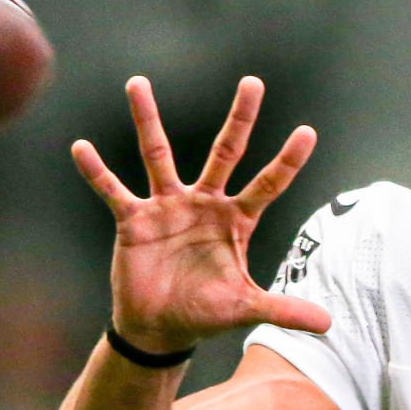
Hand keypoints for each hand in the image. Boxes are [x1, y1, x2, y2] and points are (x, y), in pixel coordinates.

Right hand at [71, 75, 330, 353]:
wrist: (160, 328)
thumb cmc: (205, 313)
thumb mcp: (246, 308)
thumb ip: (284, 309)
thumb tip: (328, 324)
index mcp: (236, 220)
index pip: (268, 184)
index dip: (287, 161)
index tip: (308, 132)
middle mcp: (205, 204)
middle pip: (226, 152)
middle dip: (241, 119)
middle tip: (253, 81)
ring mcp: (168, 207)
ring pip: (159, 155)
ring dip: (148, 121)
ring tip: (137, 84)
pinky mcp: (134, 220)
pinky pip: (113, 191)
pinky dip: (97, 172)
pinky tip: (82, 149)